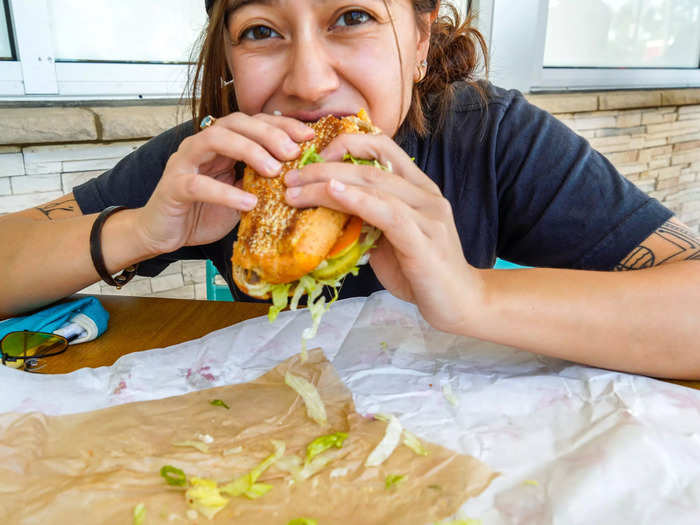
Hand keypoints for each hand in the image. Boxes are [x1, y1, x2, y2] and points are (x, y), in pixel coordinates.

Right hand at [137, 113, 314, 254]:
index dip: (282, 125)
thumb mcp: (242, 193)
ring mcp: (184, 162)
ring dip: (248, 151)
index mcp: (221, 144)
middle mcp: (201, 145)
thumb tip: (302, 177)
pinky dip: (225, 192)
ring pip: (214, 140)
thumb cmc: (204, 211)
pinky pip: (198, 184)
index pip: (253, 122)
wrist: (164, 233)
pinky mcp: (173, 187)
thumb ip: (262, 181)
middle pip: (235, 122)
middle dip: (268, 133)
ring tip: (274, 171)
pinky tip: (248, 203)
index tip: (309, 137)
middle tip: (293, 153)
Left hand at [283, 132, 484, 333]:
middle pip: (370, 166)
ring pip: (374, 184)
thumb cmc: (420, 273)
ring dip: (328, 184)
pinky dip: (357, 200)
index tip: (313, 159)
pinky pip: (387, 212)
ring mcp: (428, 215)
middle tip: (289, 179)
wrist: (458, 304)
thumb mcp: (388, 239)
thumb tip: (325, 213)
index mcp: (418, 188)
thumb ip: (366, 219)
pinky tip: (332, 194)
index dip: (346, 144)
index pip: (383, 147)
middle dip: (323, 167)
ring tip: (295, 192)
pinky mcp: (424, 240)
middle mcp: (425, 195)